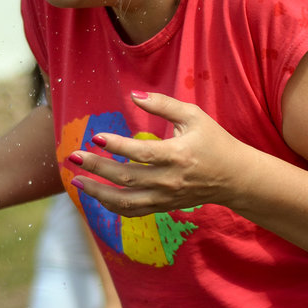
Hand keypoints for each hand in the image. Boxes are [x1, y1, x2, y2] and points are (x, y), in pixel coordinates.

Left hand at [69, 92, 254, 216]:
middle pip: (126, 178)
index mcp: (178, 155)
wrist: (234, 177)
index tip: (95, 137)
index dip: (116, 146)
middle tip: (73, 157)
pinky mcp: (164, 207)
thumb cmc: (214, 141)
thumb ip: (164, 105)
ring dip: (97, 192)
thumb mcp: (194, 116)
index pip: (141, 153)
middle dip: (96, 167)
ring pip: (124, 201)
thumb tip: (134, 95)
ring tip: (77, 181)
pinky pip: (132, 211)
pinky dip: (111, 206)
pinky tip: (97, 196)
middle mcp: (169, 180)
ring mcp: (165, 197)